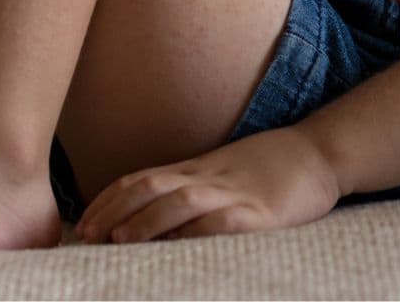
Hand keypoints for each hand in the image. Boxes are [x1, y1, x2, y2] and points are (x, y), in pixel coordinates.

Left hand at [75, 126, 341, 243]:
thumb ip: (189, 190)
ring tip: (120, 240)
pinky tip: (181, 246)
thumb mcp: (221, 174)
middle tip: (86, 236)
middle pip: (151, 187)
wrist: (317, 153)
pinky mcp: (262, 213)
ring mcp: (234, 194)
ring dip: (147, 220)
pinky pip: (225, 221)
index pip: (141, 179)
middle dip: (114, 211)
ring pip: (181, 201)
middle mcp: (207, 178)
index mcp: (195, 171)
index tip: (83, 224)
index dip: (108, 200)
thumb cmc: (267, 169)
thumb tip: (147, 220)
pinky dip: (200, 232)